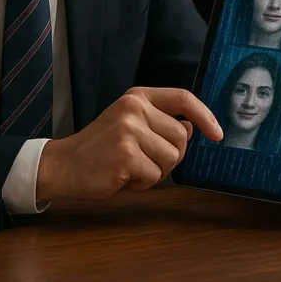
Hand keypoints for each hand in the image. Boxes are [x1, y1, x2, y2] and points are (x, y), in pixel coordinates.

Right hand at [36, 87, 222, 202]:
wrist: (63, 165)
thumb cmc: (100, 149)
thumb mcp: (130, 124)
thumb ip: (160, 122)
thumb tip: (193, 129)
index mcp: (137, 97)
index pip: (183, 98)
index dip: (205, 116)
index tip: (217, 134)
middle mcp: (134, 108)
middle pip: (182, 136)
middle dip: (171, 156)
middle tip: (145, 161)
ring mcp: (129, 130)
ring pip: (171, 158)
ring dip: (156, 172)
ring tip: (131, 168)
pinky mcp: (125, 155)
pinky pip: (154, 176)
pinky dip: (142, 184)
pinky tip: (122, 177)